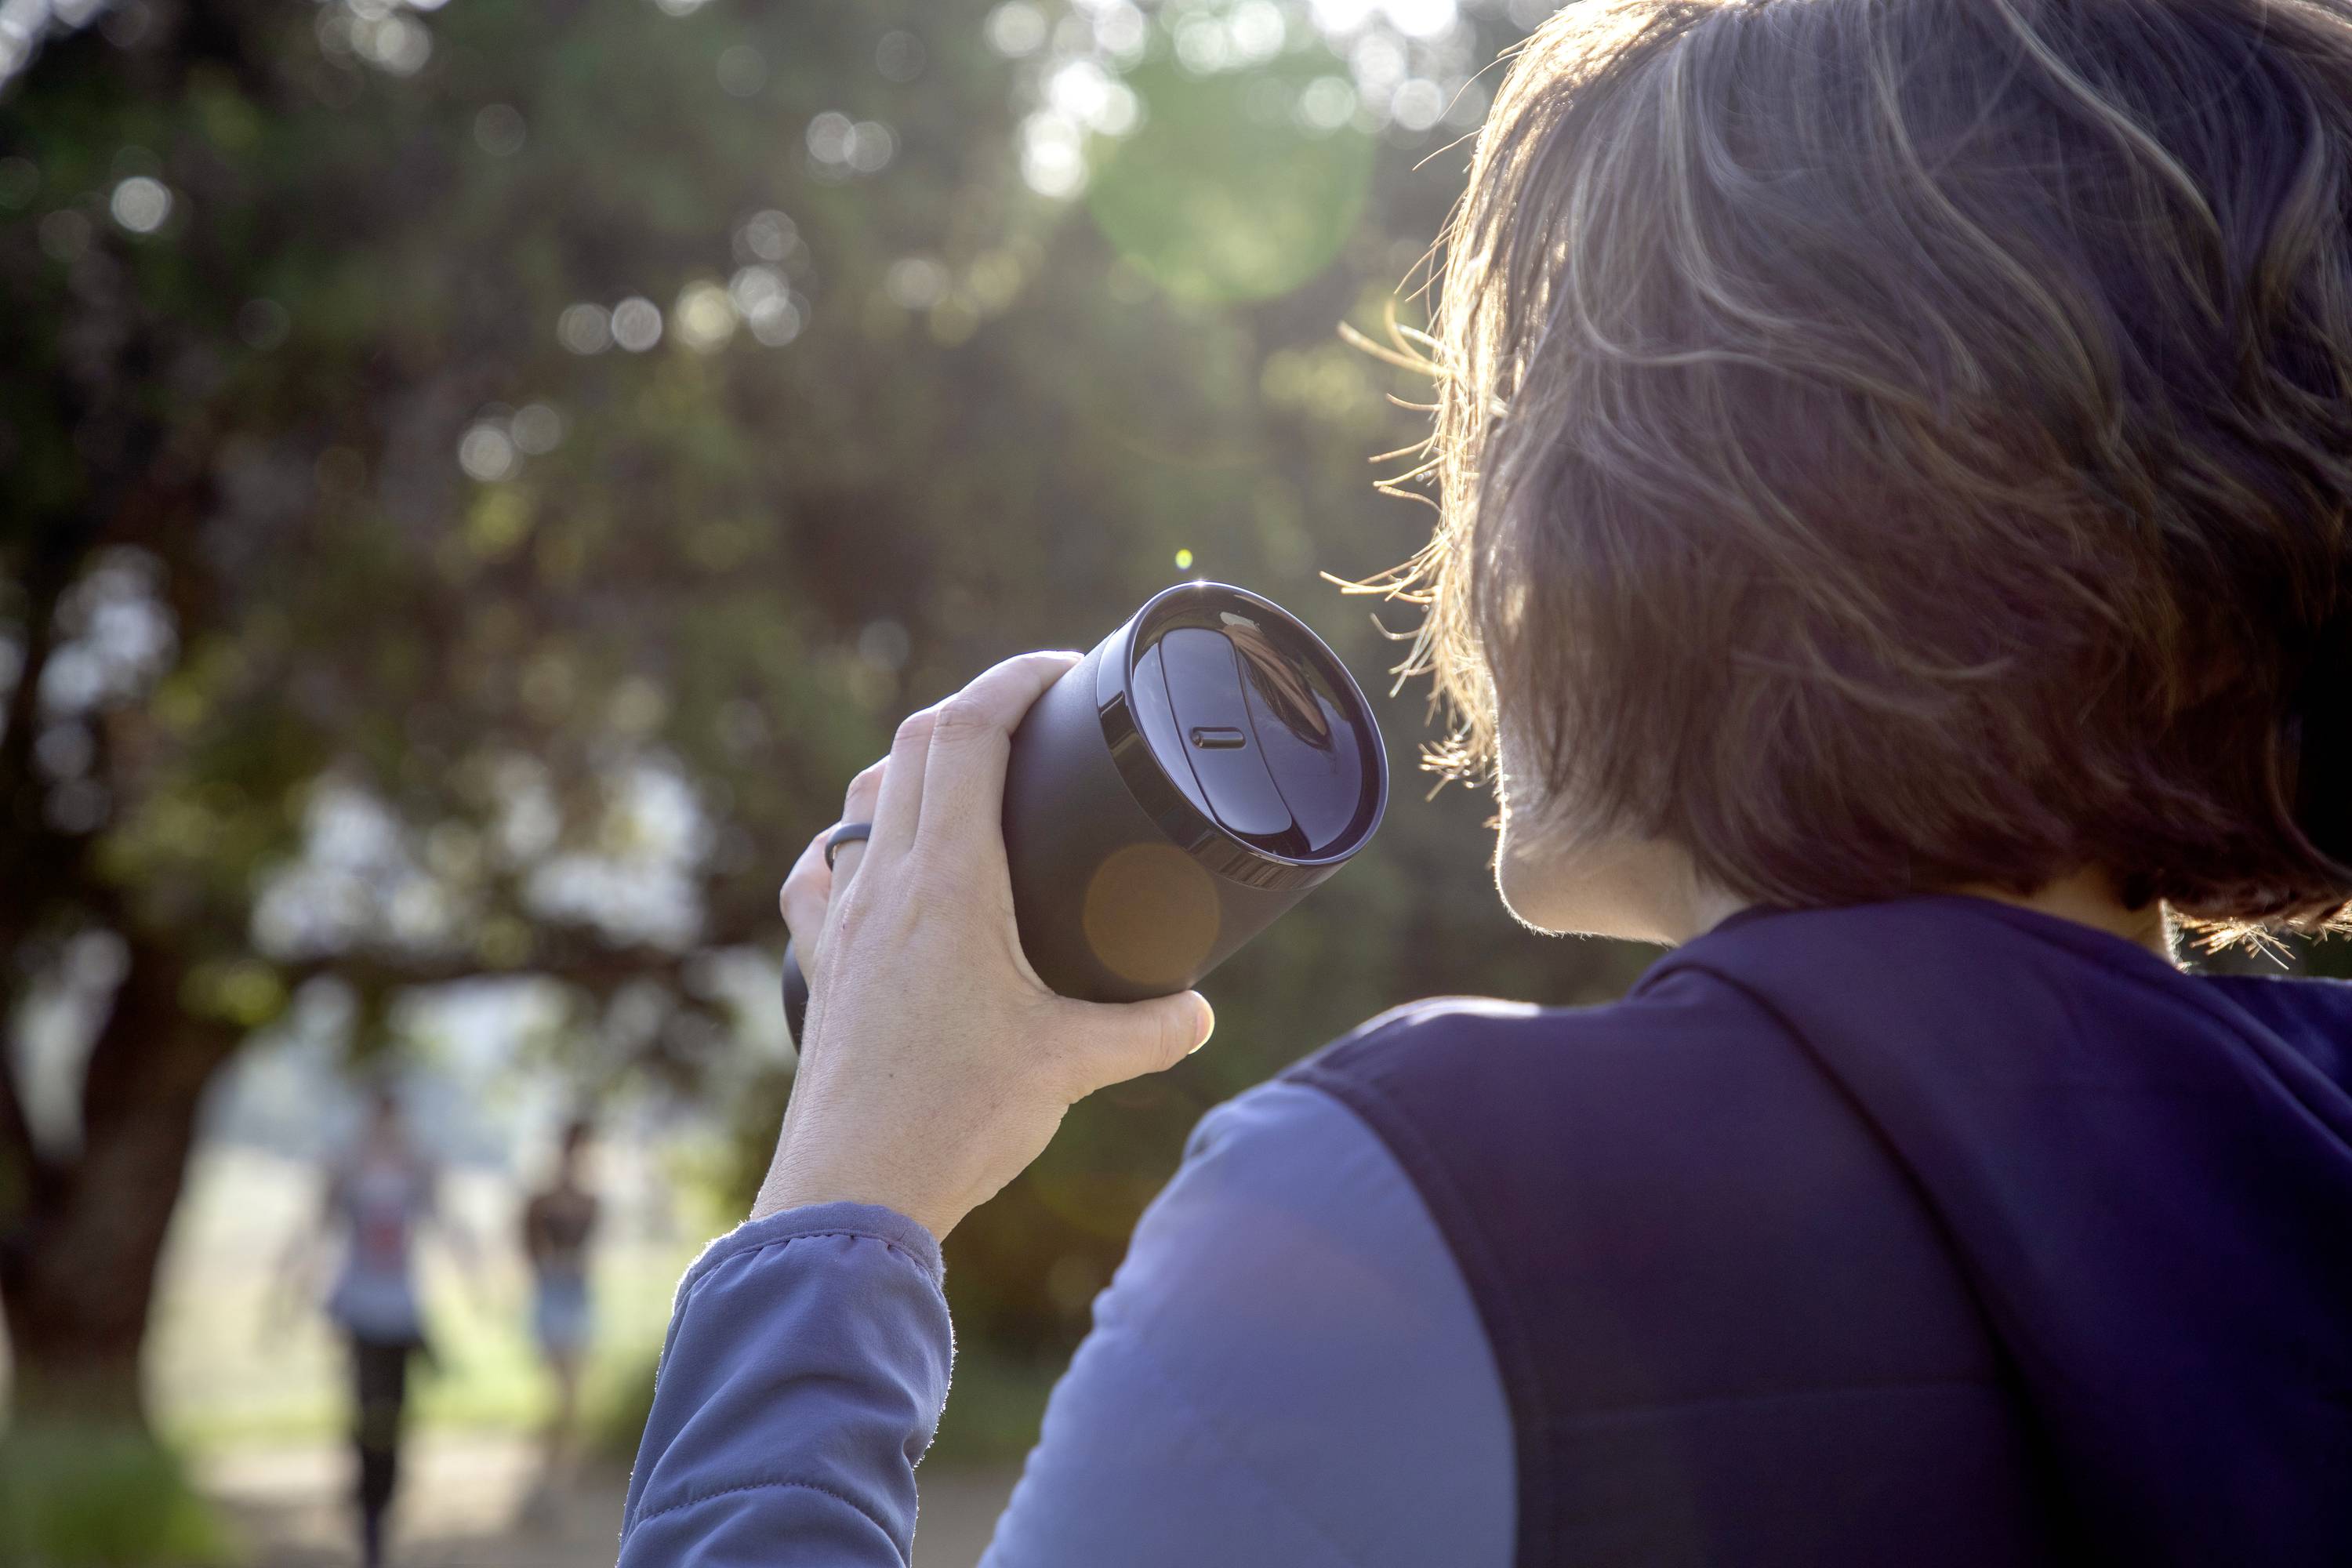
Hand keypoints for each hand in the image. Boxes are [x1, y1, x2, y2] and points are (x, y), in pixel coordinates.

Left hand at [760, 651, 1214, 1240]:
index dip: (1013, 680)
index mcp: (948, 880)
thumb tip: (1199, 1013)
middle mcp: (884, 883)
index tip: (1062, 670)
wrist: (851, 1192)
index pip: (967, 732)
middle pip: (915, 746)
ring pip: (865, 801)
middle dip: (976, 709)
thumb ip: (1148, 1031)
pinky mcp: (822, 965)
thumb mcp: (1072, 1067)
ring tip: (967, 779)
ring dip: (914, 767)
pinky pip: (822, 874)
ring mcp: (843, 922)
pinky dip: (851, 845)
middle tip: (1036, 718)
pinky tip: (869, 865)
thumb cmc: (956, 1120)